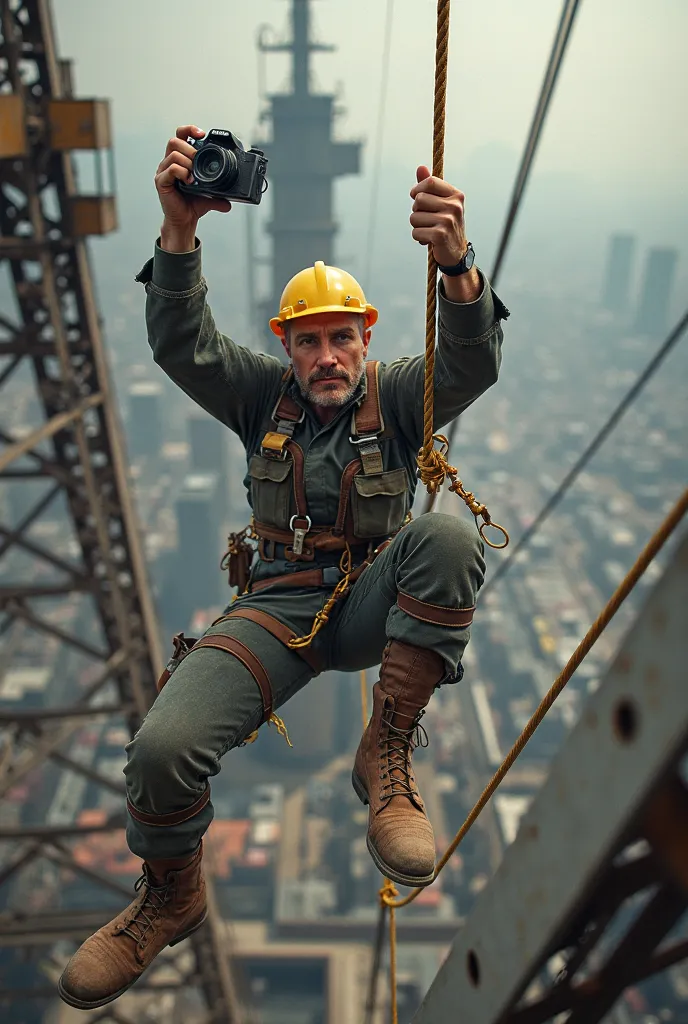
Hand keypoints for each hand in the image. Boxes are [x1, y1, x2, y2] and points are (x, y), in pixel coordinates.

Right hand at [155, 125, 231, 251]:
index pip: (180, 136)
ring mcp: (164, 171)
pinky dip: (182, 172)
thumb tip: (234, 199)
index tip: (202, 135)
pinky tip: (189, 181)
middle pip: (174, 141)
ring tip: (194, 174)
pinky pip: (171, 169)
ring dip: (188, 161)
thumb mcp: (211, 196)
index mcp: (180, 159)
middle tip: (199, 160)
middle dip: (190, 148)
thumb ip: (221, 194)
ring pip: (173, 154)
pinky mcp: (161, 181)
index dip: (190, 130)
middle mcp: (169, 162)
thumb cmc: (193, 204)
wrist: (184, 220)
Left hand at [409, 164, 467, 266]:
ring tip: (428, 230)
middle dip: (416, 210)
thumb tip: (420, 168)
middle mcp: (455, 206)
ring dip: (417, 226)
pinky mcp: (440, 235)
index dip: (418, 189)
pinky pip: (416, 232)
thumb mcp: (441, 203)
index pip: (430, 182)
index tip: (416, 197)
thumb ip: (430, 186)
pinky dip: (418, 237)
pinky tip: (428, 240)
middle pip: (419, 200)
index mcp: (456, 195)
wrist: (456, 253)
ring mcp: (448, 220)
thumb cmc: (446, 224)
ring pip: (414, 217)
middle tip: (426, 219)